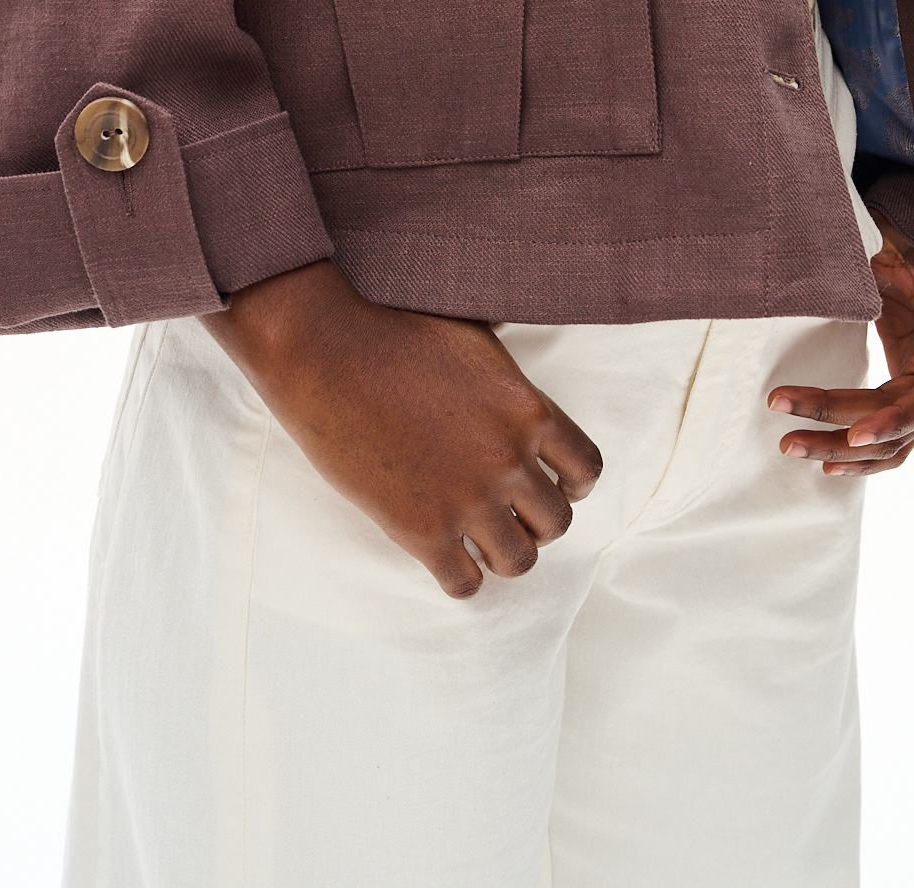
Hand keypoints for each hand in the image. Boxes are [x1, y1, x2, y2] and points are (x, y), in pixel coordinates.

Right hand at [201, 260, 602, 597]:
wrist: (327, 352)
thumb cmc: (394, 330)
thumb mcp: (474, 337)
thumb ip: (509, 374)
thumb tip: (525, 368)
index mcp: (528, 410)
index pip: (586, 468)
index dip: (573, 484)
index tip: (554, 484)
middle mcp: (508, 460)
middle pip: (557, 522)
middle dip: (536, 520)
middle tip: (509, 511)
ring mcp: (467, 500)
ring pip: (519, 561)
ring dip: (503, 552)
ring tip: (480, 538)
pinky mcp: (421, 531)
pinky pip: (465, 584)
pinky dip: (460, 576)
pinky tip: (444, 557)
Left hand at [768, 217, 913, 474]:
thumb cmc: (906, 242)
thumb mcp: (892, 247)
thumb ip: (870, 267)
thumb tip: (827, 274)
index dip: (892, 419)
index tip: (854, 434)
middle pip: (901, 426)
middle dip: (842, 433)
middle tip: (788, 435)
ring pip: (893, 442)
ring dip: (842, 450)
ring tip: (791, 445)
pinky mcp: (913, 392)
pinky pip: (891, 435)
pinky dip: (859, 453)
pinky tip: (825, 463)